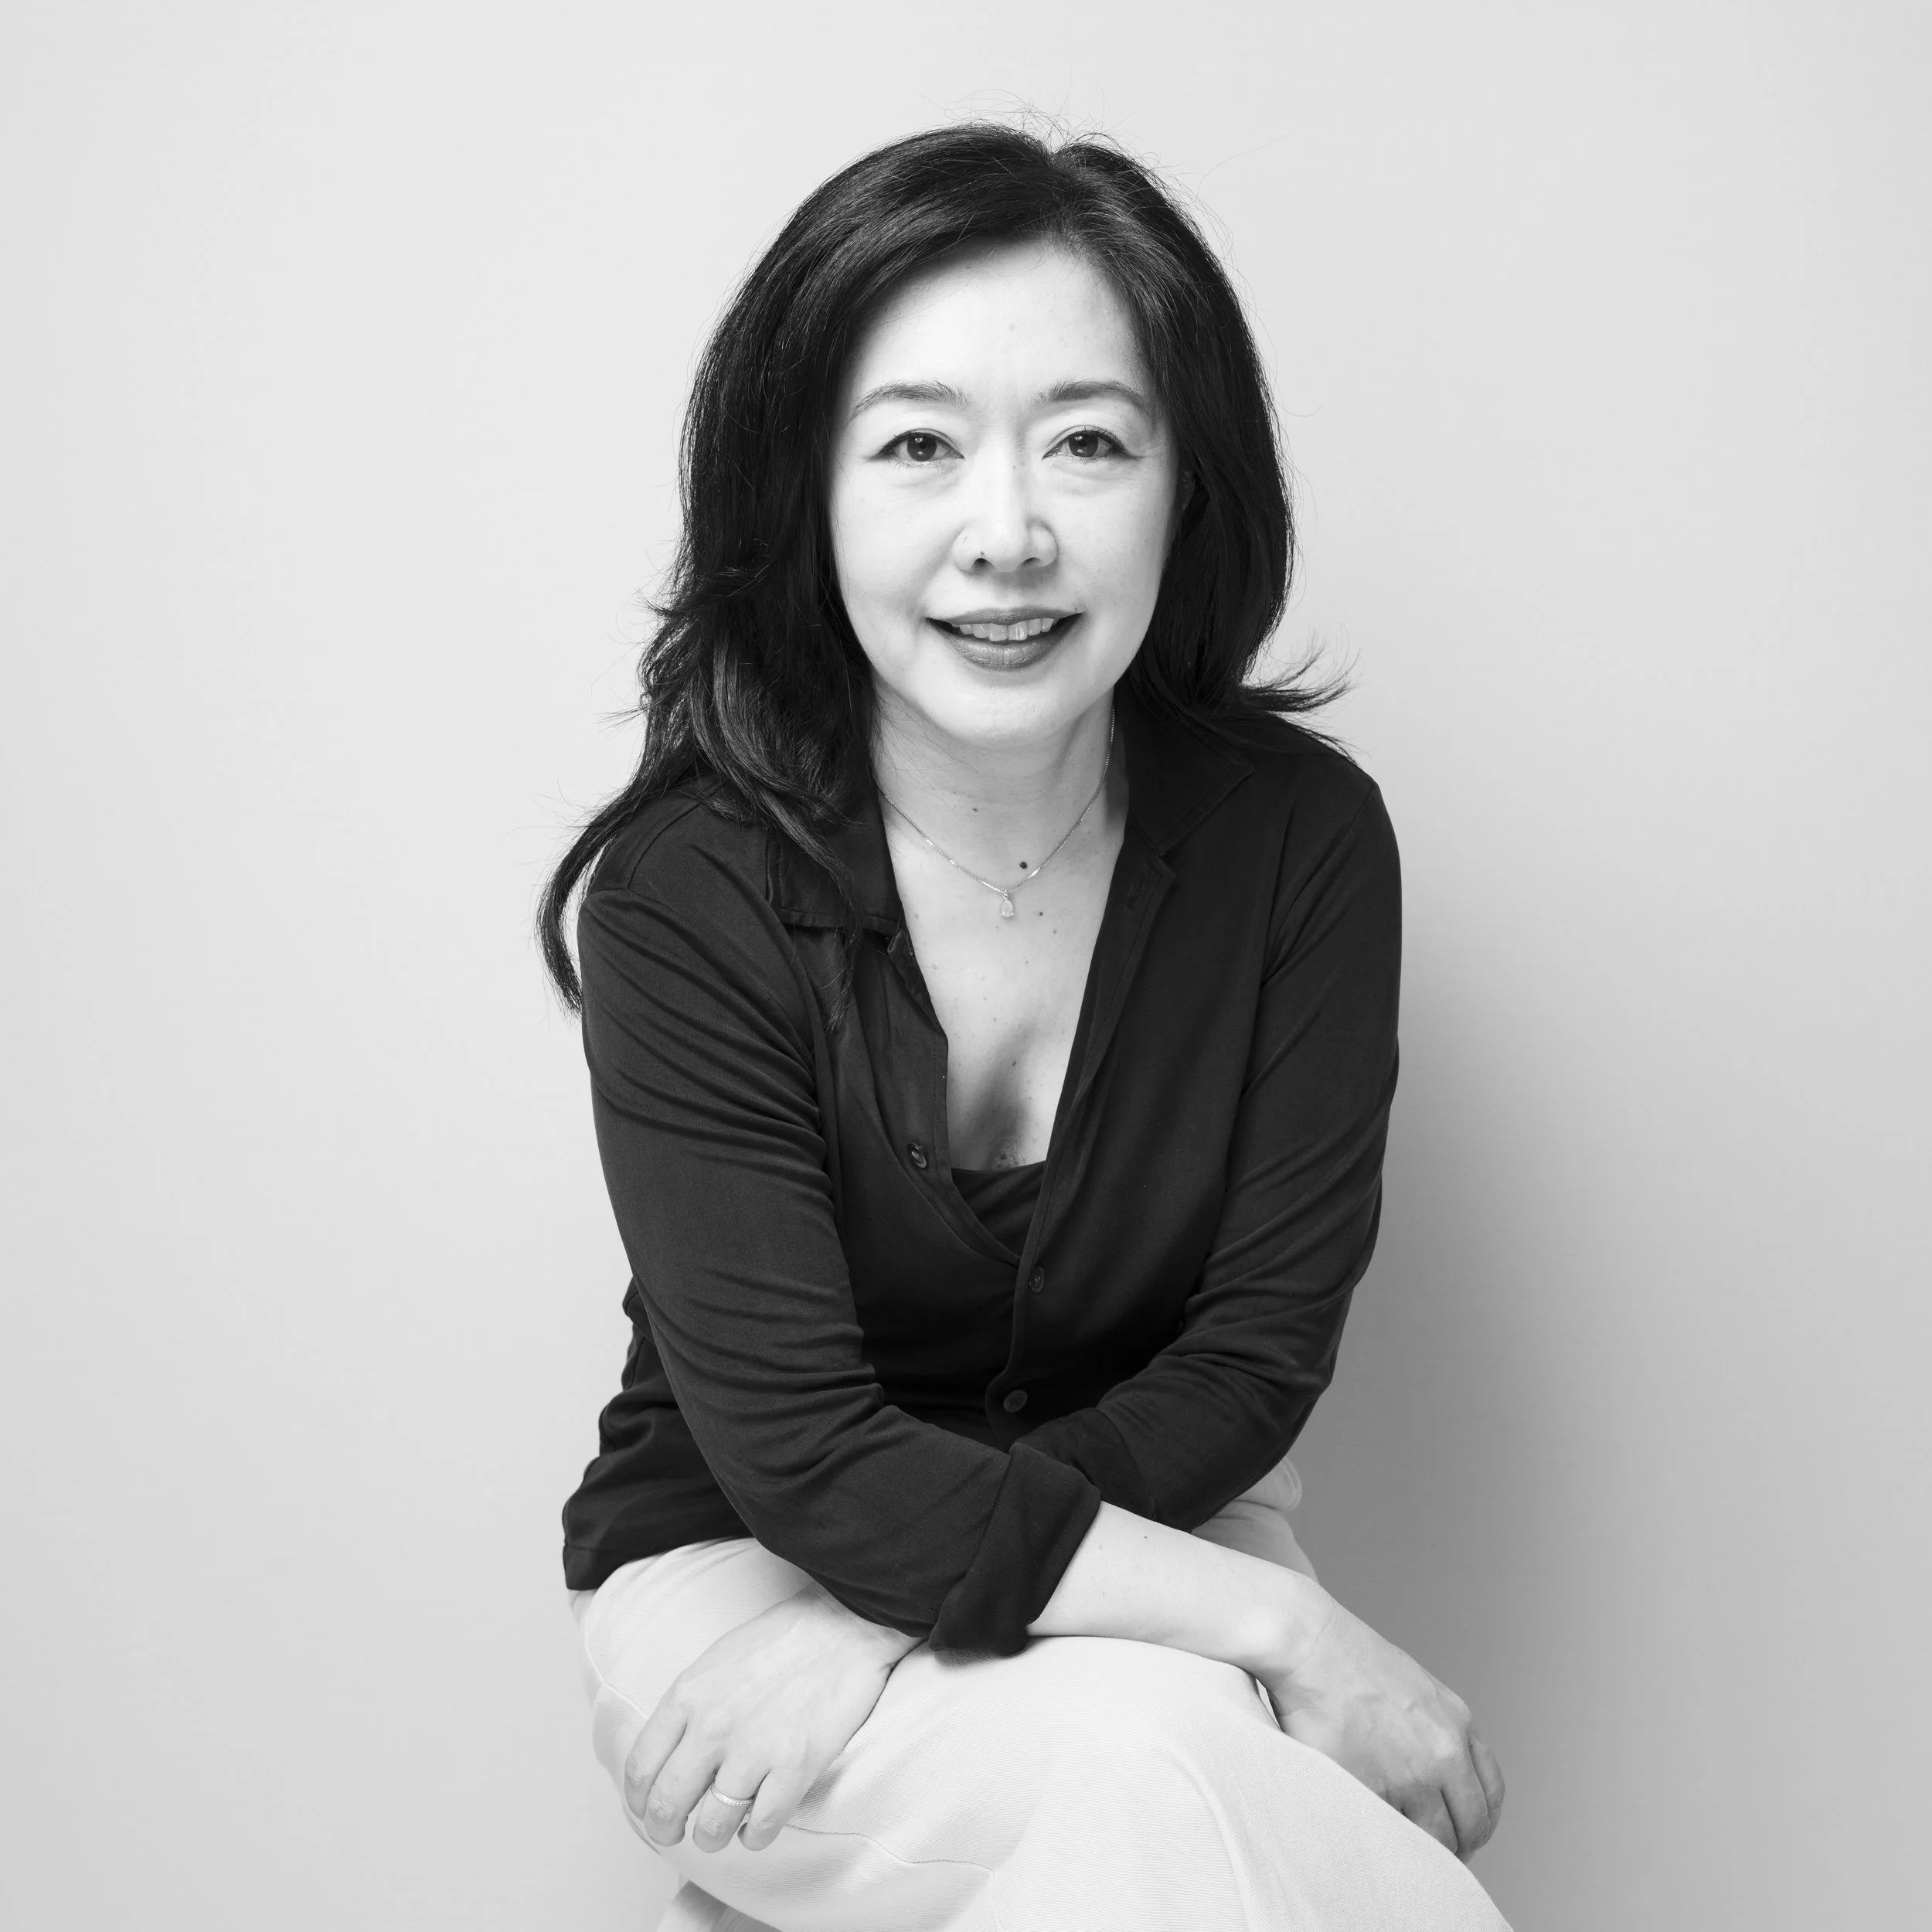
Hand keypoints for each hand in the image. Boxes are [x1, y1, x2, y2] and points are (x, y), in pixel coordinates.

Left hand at [624, 1583, 920, 1854]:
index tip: (645, 1809)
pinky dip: (754, 1838)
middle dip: (664, 1830)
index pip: (640, 1768)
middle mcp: (713, 1727)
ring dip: (710, 1838)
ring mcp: (754, 1751)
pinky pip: (761, 1829)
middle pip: (667, 1806)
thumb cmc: (779, 1640)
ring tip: (720, 1832)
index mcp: (688, 1696)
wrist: (842, 1625)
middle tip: (673, 1834)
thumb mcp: (714, 1661)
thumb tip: (668, 1757)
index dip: (637, 1801)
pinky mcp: (795, 1768)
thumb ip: (687, 1709)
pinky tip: (757, 1826)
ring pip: (710, 1828)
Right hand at [1256, 1589, 1505, 1859]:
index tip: (1464, 1832)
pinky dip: (1385, 1840)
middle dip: (1456, 1846)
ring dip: (1419, 1848)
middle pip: (1470, 1827)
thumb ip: (1435, 1729)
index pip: (1490, 1795)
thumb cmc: (1347, 1659)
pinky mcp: (1372, 1792)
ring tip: (1400, 1846)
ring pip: (1433, 1841)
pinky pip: (1391, 1836)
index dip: (1478, 1822)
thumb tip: (1437, 1774)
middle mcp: (1442, 1754)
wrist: (1308, 1646)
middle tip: (1434, 1852)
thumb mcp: (1415, 1687)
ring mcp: (1409, 1778)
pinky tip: (1373, 1833)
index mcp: (1457, 1725)